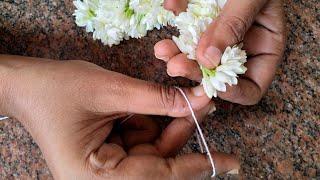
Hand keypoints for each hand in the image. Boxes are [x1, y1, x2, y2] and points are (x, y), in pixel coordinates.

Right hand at [0, 55, 238, 178]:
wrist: (25, 85)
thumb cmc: (54, 89)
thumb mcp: (110, 90)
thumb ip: (155, 99)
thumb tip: (196, 101)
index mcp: (95, 177)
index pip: (157, 176)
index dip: (196, 166)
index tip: (229, 162)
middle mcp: (102, 177)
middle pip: (157, 162)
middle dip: (180, 132)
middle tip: (202, 107)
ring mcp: (106, 165)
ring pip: (152, 148)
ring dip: (168, 122)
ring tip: (184, 99)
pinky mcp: (108, 150)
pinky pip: (140, 138)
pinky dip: (152, 119)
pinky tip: (157, 104)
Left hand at [155, 0, 285, 104]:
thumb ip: (235, 24)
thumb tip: (209, 59)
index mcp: (264, 46)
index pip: (251, 87)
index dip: (233, 92)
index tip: (211, 83)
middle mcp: (240, 47)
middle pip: (217, 76)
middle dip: (195, 73)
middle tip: (176, 65)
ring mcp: (218, 37)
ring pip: (196, 60)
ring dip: (177, 58)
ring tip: (163, 50)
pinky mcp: (199, 24)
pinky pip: (184, 36)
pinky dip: (174, 32)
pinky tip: (169, 18)